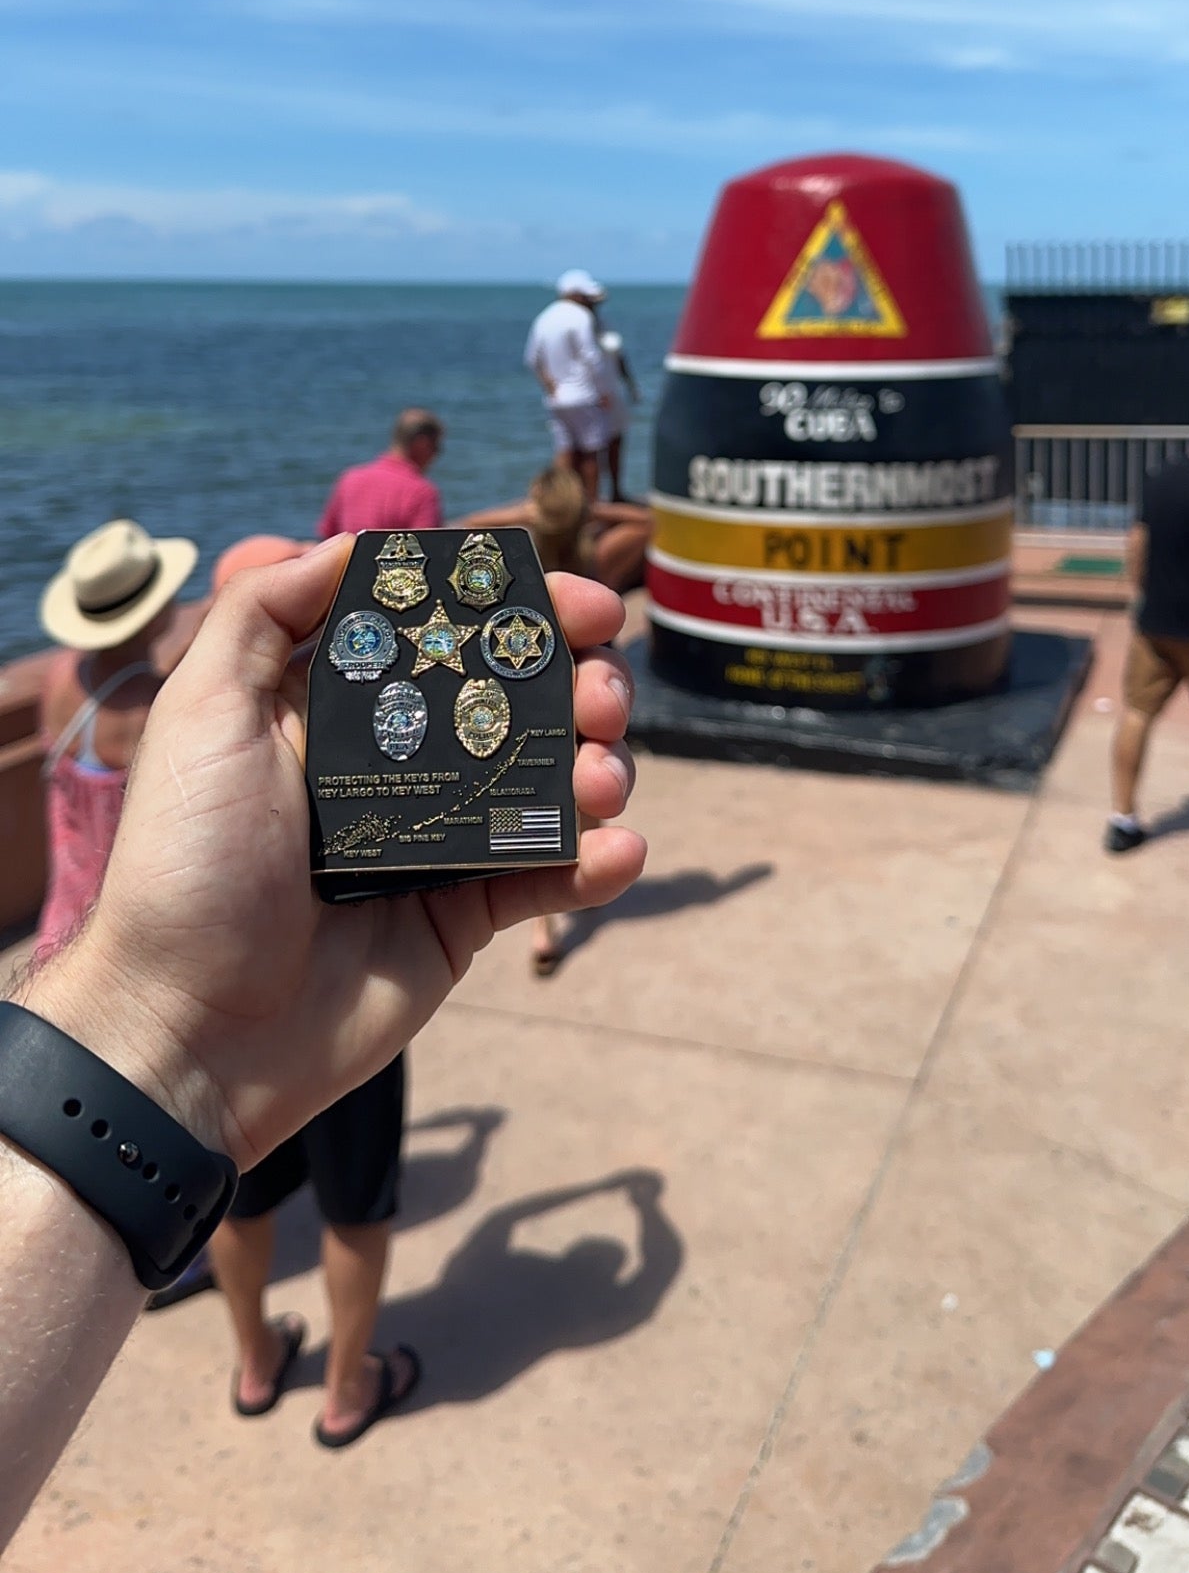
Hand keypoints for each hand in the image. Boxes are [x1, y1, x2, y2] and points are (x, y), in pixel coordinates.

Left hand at [28, 539, 644, 1168]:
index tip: (576, 599)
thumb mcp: (203, 715)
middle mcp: (394, 763)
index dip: (516, 610)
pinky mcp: (461, 916)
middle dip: (577, 680)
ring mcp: (435, 840)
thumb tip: (351, 542)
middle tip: (603, 689)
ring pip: (546, 779)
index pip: (444, 633)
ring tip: (605, 774)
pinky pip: (548, 875)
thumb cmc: (186, 868)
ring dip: (599, 762)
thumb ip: (262, 613)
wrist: (192, 1030)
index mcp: (336, 707)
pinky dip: (598, 857)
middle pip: (514, 699)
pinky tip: (618, 846)